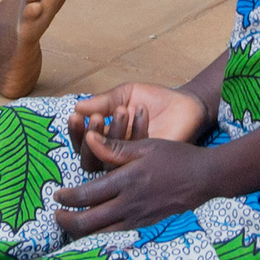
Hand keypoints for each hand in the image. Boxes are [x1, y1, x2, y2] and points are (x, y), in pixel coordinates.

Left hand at [55, 129, 216, 239]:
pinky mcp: (146, 227)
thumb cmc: (177, 157)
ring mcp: (138, 219)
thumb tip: (90, 139)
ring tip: (71, 226)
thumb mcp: (147, 146)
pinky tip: (95, 232)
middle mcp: (130, 204)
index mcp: (127, 181)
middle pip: (88, 222)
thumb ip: (116, 147)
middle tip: (56, 216)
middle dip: (67, 222)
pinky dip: (100, 236)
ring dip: (81, 233)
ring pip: (101, 235)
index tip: (56, 195)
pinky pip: (117, 237)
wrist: (206, 179)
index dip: (67, 198)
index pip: (87, 195)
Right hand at [70, 83, 210, 156]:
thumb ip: (103, 102)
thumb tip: (77, 107)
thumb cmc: (153, 100)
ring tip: (123, 109)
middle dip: (91, 138)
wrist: (184, 103)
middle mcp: (116, 155)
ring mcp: (132, 163)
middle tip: (99, 116)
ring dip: (114, 132)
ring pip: (110, 161)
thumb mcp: (124, 95)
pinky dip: (137, 130)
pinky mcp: (150, 164)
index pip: (82, 144)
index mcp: (106, 139)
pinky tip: (140, 110)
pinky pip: (136, 155)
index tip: (76, 116)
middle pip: (89, 160)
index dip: (75, 133)